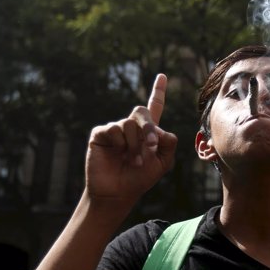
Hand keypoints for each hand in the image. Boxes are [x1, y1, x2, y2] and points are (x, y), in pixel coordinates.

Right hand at [84, 74, 177, 209]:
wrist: (118, 193)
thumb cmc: (140, 179)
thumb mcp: (163, 163)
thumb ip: (169, 143)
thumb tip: (161, 129)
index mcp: (147, 132)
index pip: (154, 106)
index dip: (158, 91)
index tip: (162, 76)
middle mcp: (130, 127)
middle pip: (141, 111)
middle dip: (149, 128)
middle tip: (151, 146)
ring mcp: (115, 129)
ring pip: (130, 123)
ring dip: (135, 144)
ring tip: (134, 161)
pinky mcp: (101, 134)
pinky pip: (115, 128)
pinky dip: (121, 143)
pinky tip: (119, 154)